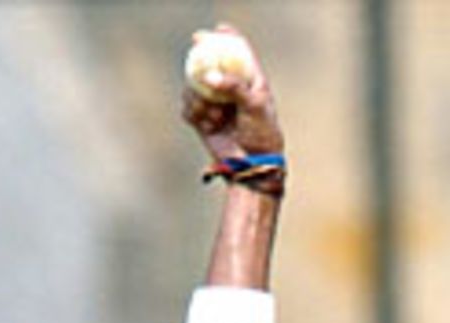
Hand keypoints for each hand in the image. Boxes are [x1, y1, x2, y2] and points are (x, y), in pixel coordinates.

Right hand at [182, 24, 284, 163]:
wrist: (253, 165)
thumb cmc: (262, 135)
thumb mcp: (254, 106)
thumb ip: (234, 87)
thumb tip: (209, 76)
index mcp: (248, 82)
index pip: (238, 53)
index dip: (227, 39)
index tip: (219, 30)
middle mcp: (230, 90)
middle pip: (209, 65)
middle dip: (200, 61)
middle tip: (196, 55)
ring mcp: (215, 104)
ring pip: (193, 87)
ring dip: (198, 97)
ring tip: (214, 116)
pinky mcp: (202, 120)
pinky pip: (188, 108)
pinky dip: (193, 112)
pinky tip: (208, 123)